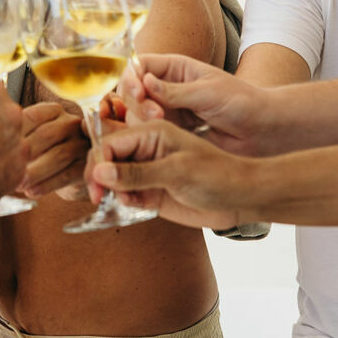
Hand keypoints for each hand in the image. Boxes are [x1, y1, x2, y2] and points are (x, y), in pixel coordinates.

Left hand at [19, 102, 87, 198]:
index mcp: (53, 111)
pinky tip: (32, 192)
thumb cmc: (42, 152)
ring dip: (36, 171)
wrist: (70, 171)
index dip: (14, 132)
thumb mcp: (29, 138)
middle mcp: (71, 123)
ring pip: (59, 155)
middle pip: (46, 135)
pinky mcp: (88, 165)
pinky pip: (68, 174)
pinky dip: (48, 184)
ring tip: (18, 184)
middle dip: (24, 154)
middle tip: (5, 169)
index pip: (32, 116)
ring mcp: (82, 144)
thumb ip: (14, 135)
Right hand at [85, 119, 251, 230]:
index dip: (99, 160)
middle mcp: (145, 149)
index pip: (111, 141)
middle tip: (99, 196)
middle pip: (106, 158)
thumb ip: (137, 173)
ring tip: (125, 201)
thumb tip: (100, 172)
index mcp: (152, 131)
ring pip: (113, 178)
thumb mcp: (177, 171)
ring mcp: (147, 170)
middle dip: (99, 176)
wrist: (240, 196)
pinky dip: (123, 202)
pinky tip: (134, 206)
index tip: (97, 182)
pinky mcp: (151, 191)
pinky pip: (125, 195)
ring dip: (110, 190)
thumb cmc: (216, 173)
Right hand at [121, 54, 275, 155]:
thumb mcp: (207, 93)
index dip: (133, 78)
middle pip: (132, 91)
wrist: (263, 130)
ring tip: (161, 124)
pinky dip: (147, 137)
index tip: (140, 92)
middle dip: (137, 102)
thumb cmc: (241, 102)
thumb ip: (174, 91)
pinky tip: (156, 141)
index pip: (140, 66)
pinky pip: (149, 133)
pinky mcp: (172, 132)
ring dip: (141, 120)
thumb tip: (144, 82)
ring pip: (137, 114)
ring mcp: (168, 111)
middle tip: (155, 114)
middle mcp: (167, 88)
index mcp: (176, 68)